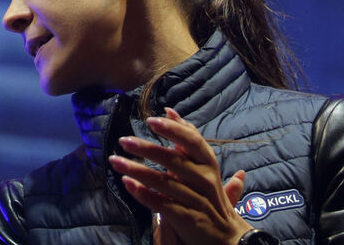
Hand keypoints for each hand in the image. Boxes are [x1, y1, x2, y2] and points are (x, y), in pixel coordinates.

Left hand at [108, 107, 253, 244]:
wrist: (227, 235)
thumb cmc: (210, 193)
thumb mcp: (204, 164)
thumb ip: (188, 137)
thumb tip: (170, 111)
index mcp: (208, 163)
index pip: (192, 141)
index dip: (173, 129)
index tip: (151, 120)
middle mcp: (205, 179)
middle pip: (174, 161)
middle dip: (147, 149)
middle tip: (124, 141)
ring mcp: (197, 200)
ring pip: (164, 182)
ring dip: (137, 171)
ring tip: (115, 161)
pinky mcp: (188, 219)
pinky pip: (163, 205)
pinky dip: (144, 194)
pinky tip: (127, 184)